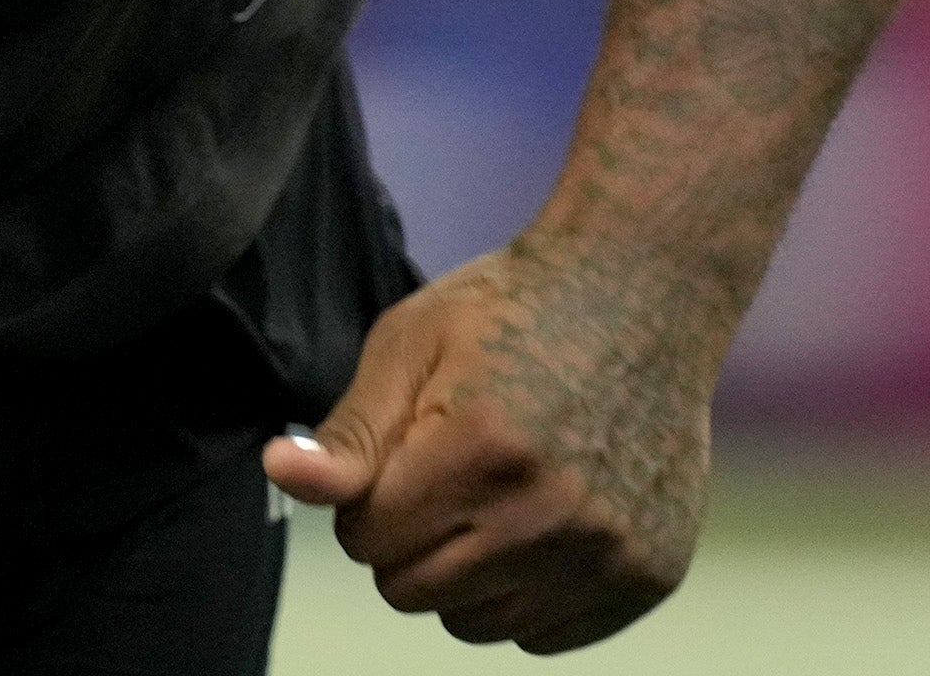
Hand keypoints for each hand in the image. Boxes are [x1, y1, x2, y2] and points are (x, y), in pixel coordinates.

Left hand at [261, 237, 713, 651]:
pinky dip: (529, 592)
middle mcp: (550, 514)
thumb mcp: (412, 345)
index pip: (365, 540)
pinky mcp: (649, 575)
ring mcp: (607, 552)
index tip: (406, 448)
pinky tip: (547, 518)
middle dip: (409, 537)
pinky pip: (545, 636)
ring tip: (498, 491)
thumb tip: (280, 472)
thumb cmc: (516, 310)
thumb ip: (349, 432)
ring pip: (476, 624)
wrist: (644, 292)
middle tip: (449, 468)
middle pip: (411, 592)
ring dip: (467, 572)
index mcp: (481, 449)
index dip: (370, 494)